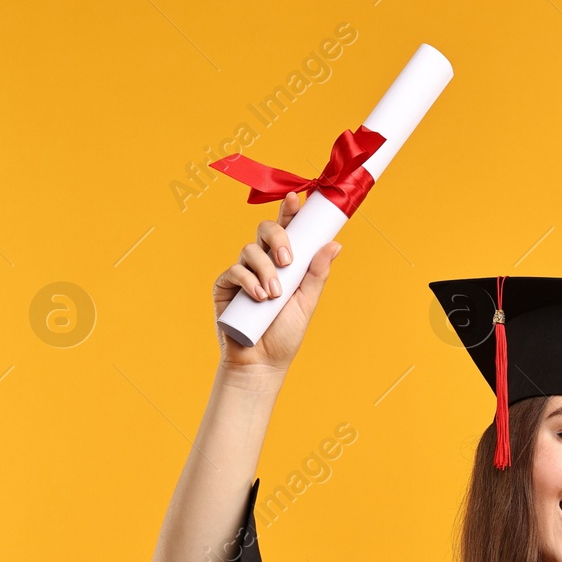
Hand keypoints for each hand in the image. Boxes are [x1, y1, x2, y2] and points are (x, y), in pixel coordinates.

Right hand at [213, 191, 342, 373]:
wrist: (261, 362)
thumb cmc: (285, 334)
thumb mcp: (306, 302)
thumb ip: (317, 273)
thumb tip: (335, 244)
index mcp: (285, 263)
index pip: (287, 230)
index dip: (289, 211)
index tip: (295, 200)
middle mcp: (263, 263)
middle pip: (265, 231)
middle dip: (278, 239)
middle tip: (289, 261)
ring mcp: (242, 273)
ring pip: (250, 250)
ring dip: (265, 270)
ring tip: (274, 295)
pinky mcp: (225, 286)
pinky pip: (233, 270)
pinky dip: (248, 280)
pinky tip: (259, 297)